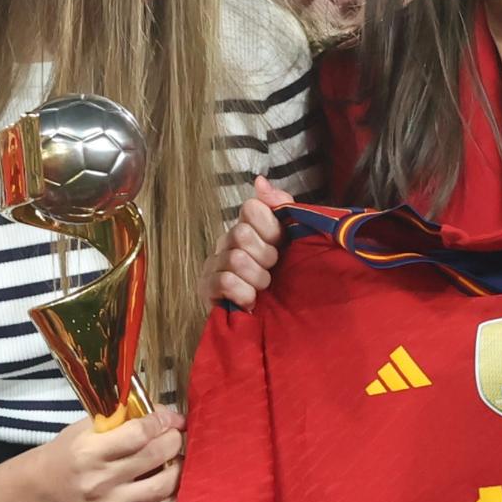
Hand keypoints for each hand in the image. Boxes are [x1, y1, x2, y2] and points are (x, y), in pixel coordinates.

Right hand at [0, 410, 186, 501]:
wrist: (46, 489)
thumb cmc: (72, 451)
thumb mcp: (89, 427)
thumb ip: (125, 418)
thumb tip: (166, 413)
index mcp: (88, 451)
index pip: (139, 434)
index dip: (163, 422)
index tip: (175, 419)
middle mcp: (96, 482)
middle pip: (154, 457)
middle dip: (174, 442)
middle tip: (178, 436)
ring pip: (162, 488)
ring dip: (180, 470)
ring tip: (180, 459)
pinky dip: (172, 497)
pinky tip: (173, 483)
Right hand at [198, 176, 293, 309]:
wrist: (282, 320)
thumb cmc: (289, 279)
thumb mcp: (296, 241)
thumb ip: (282, 208)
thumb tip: (259, 181)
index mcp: (249, 226)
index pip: (252, 208)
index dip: (271, 229)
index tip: (280, 245)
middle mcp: (228, 241)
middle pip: (241, 233)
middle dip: (265, 258)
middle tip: (272, 271)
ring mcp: (214, 264)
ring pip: (235, 259)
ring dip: (257, 280)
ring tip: (262, 290)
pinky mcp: (206, 289)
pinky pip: (224, 281)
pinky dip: (243, 294)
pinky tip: (250, 302)